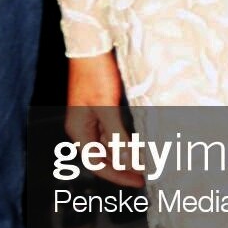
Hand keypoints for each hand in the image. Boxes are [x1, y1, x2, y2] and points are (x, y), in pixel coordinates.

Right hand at [66, 51, 139, 184]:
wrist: (92, 46)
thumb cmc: (96, 74)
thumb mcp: (107, 108)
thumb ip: (118, 137)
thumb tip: (130, 163)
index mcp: (78, 131)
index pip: (97, 164)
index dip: (118, 176)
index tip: (140, 181)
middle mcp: (83, 127)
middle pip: (103, 157)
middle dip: (124, 166)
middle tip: (148, 174)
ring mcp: (91, 117)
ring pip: (110, 144)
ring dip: (127, 153)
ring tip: (149, 159)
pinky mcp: (101, 107)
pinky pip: (114, 131)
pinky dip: (127, 138)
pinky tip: (142, 141)